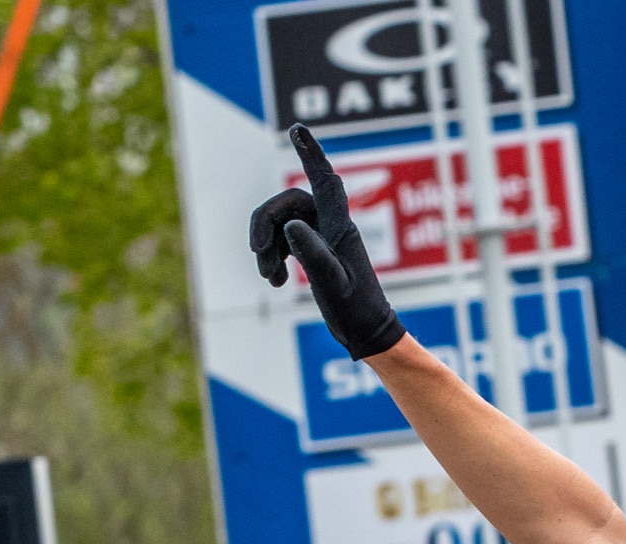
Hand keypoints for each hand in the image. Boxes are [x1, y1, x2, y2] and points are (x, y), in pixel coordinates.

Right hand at [250, 127, 405, 358]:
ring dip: (267, 248)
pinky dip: (274, 258)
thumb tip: (290, 225)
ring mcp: (322, 236)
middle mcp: (330, 225)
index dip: (311, 153)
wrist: (367, 333)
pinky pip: (284, 240)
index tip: (297, 128)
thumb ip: (313, 254)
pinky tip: (276, 282)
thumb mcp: (332, 284)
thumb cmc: (355, 310)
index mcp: (340, 227)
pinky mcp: (314, 249)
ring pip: (281, 224)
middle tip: (257, 256)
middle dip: (265, 227)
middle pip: (286, 205)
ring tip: (270, 278)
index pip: (325, 180)